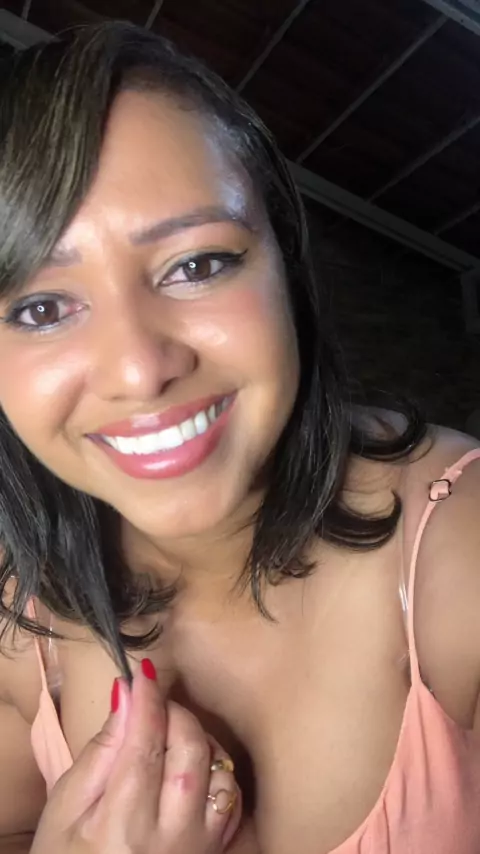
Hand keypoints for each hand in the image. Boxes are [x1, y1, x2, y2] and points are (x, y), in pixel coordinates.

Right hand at [31, 659, 240, 853]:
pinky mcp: (215, 851)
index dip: (146, 700)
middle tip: (151, 703)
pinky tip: (191, 765)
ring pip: (220, 770)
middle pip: (191, 750)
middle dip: (174, 713)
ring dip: (199, 739)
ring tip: (169, 734)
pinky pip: (232, 798)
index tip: (143, 673)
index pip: (145, 744)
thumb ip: (98, 755)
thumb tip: (125, 699)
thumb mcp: (63, 811)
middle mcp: (172, 836)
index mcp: (125, 825)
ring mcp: (201, 846)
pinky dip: (217, 770)